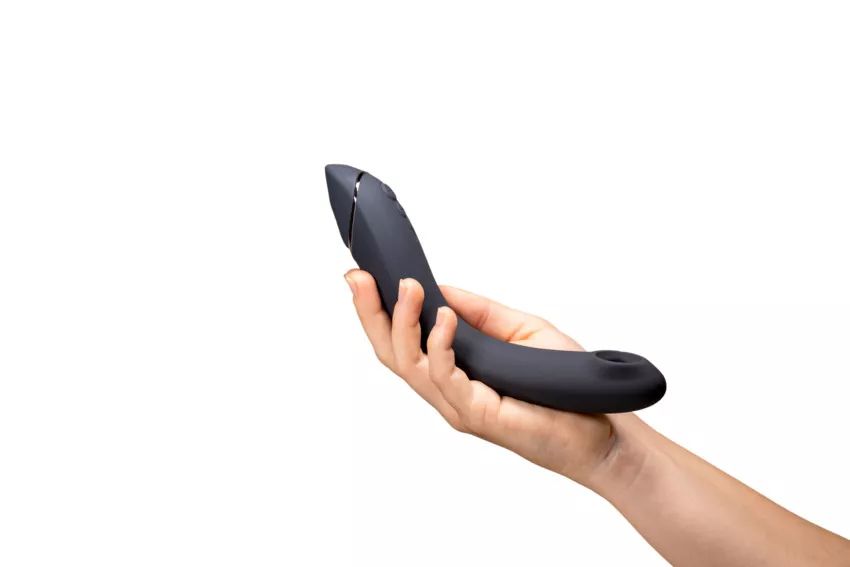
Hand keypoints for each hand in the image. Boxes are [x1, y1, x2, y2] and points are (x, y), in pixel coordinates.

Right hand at [344, 269, 634, 487]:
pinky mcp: (476, 415)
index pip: (401, 340)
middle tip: (359, 278)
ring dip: (403, 322)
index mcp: (452, 370)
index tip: (362, 275)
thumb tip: (441, 286)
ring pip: (408, 365)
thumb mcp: (519, 330)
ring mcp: (457, 405)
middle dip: (370, 314)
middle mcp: (447, 390)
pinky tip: (444, 318)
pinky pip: (445, 377)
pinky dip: (439, 345)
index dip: (377, 310)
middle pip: (391, 353)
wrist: (603, 430)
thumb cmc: (565, 385)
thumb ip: (479, 313)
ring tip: (407, 287)